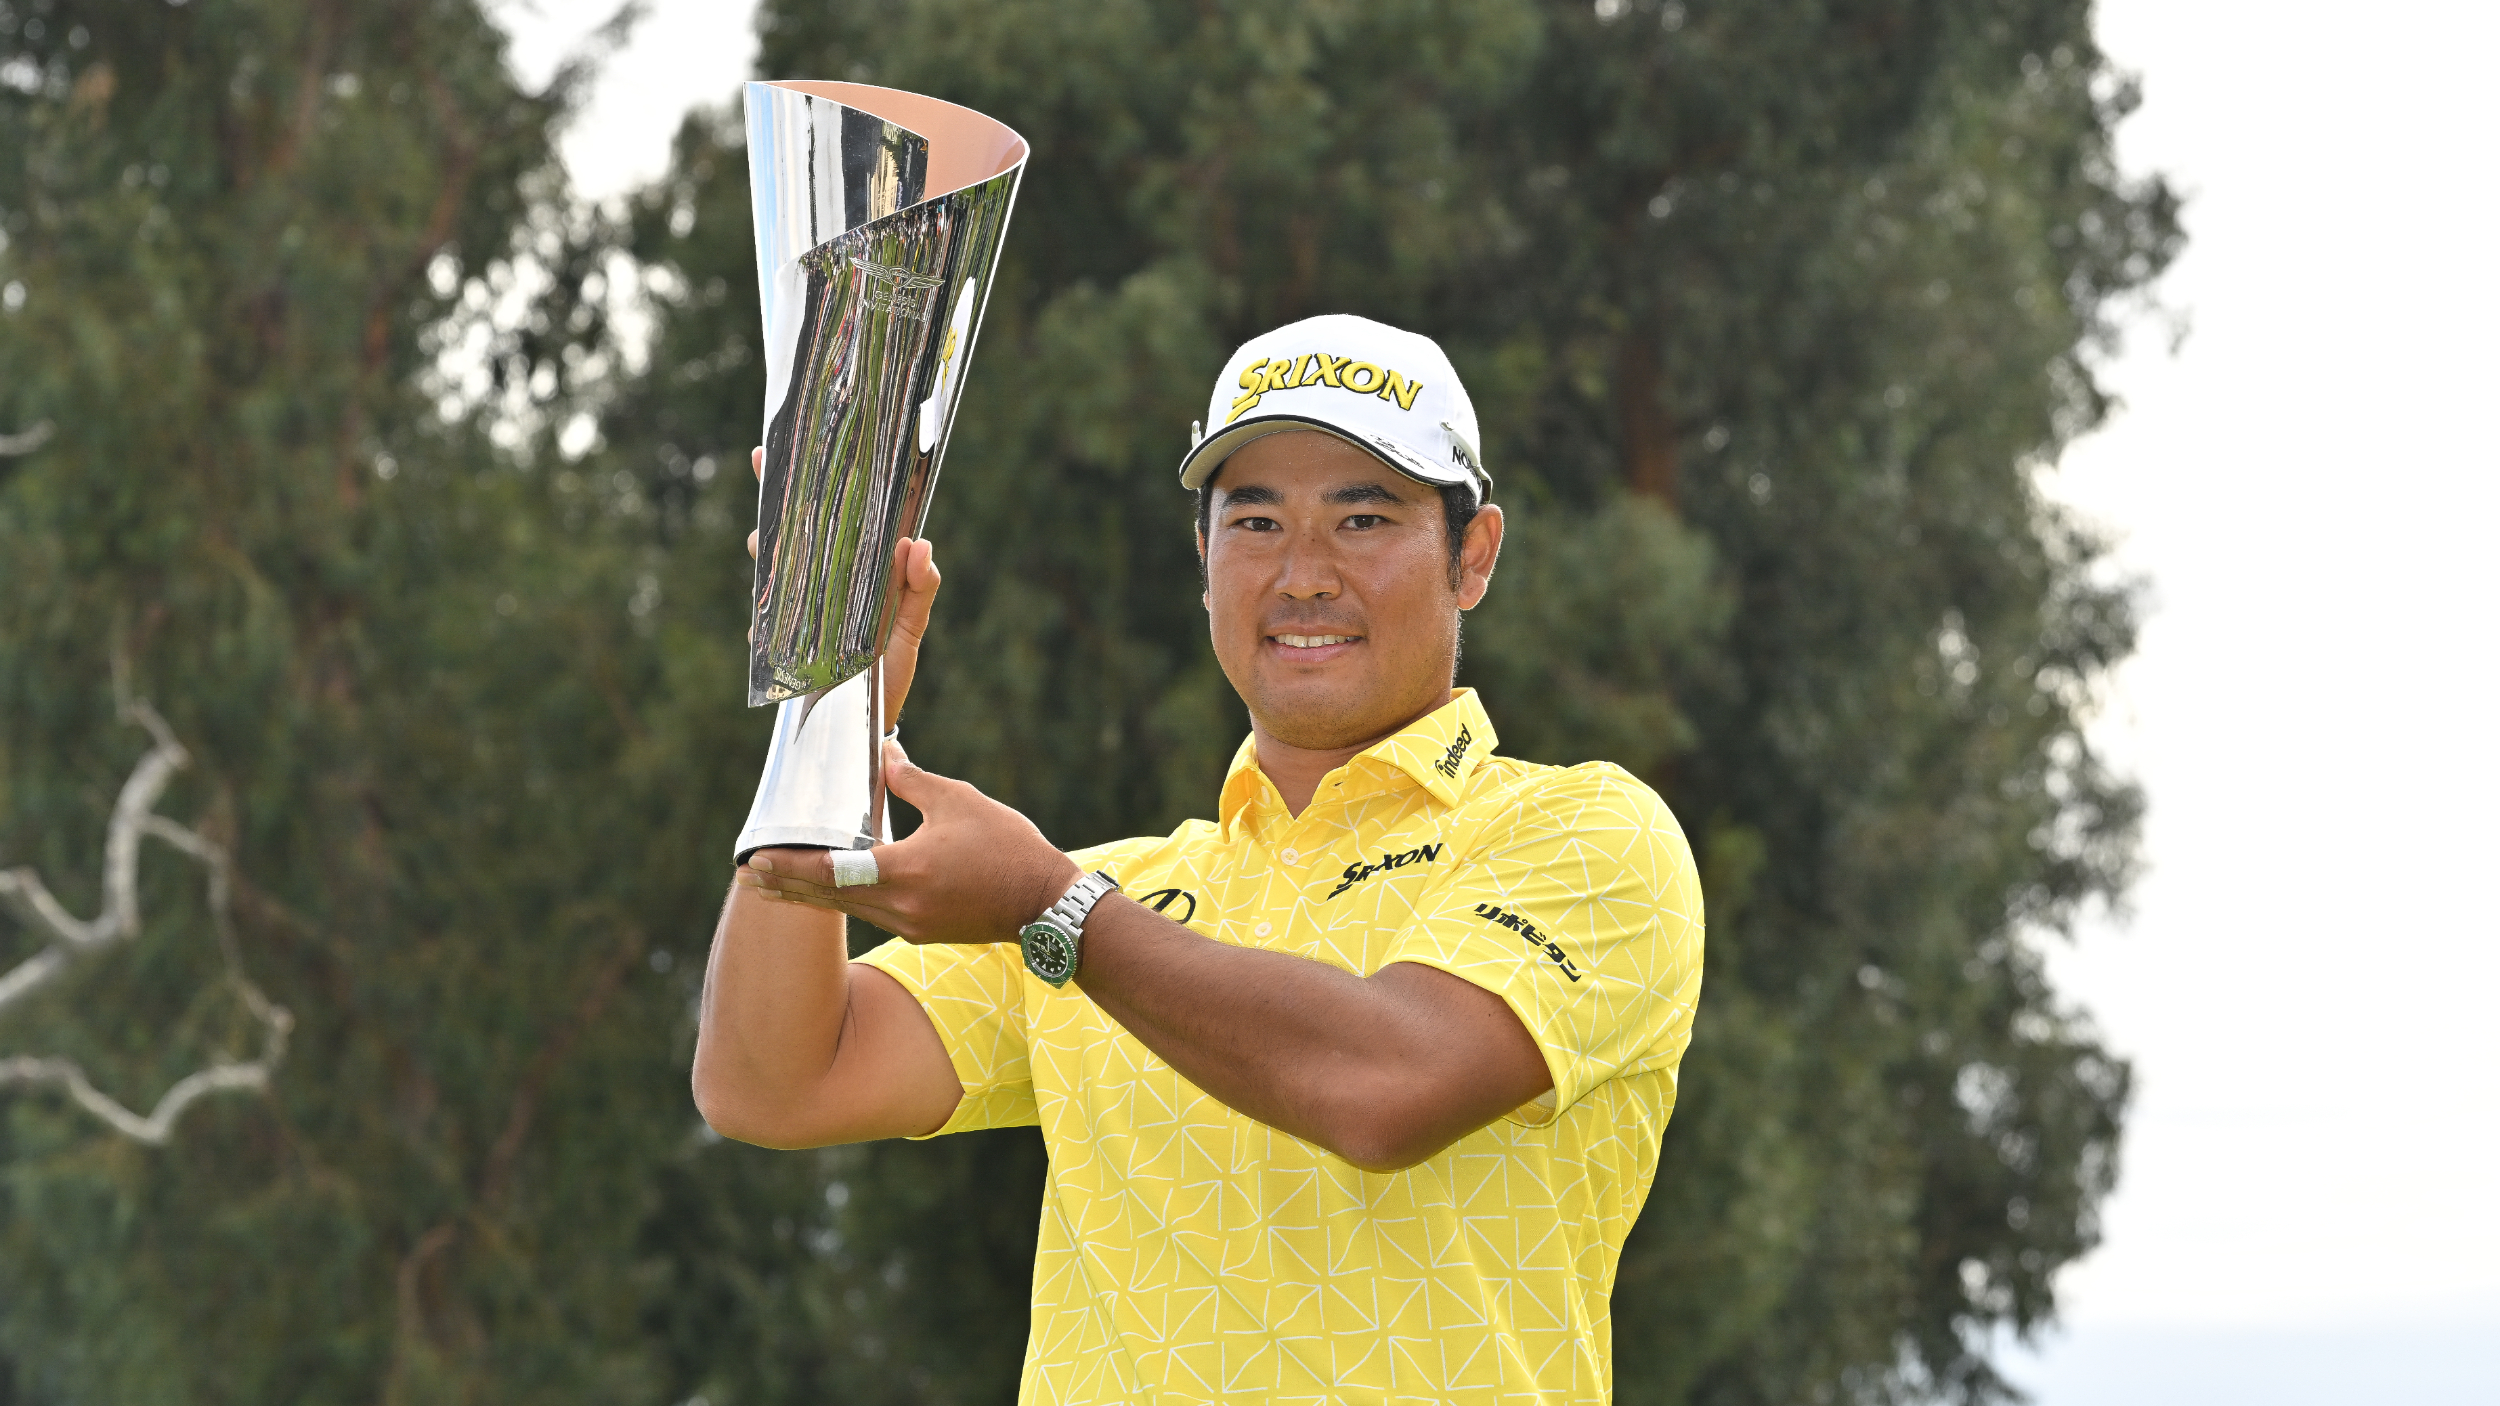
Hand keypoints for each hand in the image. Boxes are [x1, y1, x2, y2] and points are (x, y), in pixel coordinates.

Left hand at [744, 740, 1080, 943]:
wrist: (1045, 902)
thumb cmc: (1006, 846)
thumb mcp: (958, 800)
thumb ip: (911, 780)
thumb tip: (882, 753)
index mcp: (904, 871)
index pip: (831, 869)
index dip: (791, 864)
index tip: (756, 858)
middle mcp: (900, 906)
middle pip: (828, 897)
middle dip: (785, 884)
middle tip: (747, 875)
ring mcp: (910, 924)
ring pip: (846, 909)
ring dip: (809, 896)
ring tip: (774, 885)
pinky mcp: (923, 931)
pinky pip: (870, 914)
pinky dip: (843, 901)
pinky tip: (831, 891)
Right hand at [746, 446, 942, 724]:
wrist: (871, 727)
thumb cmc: (891, 673)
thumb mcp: (912, 628)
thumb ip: (920, 590)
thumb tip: (919, 546)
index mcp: (853, 574)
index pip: (828, 521)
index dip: (807, 485)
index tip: (789, 450)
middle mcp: (820, 587)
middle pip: (790, 537)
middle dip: (775, 509)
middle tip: (767, 475)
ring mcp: (797, 614)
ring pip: (771, 573)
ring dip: (765, 554)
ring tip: (761, 538)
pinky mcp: (782, 648)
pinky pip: (764, 624)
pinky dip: (761, 618)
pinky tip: (761, 615)